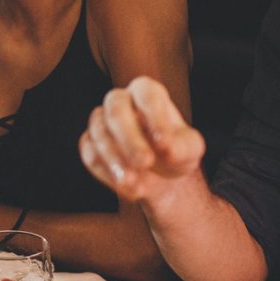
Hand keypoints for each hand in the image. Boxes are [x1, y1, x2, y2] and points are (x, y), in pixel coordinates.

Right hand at [79, 76, 205, 201]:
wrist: (161, 176)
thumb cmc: (176, 154)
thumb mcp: (190, 151)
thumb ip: (183, 147)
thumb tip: (167, 149)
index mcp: (148, 93)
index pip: (146, 93)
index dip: (154, 117)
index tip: (164, 144)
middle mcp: (121, 100)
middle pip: (115, 108)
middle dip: (129, 137)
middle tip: (145, 163)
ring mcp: (101, 120)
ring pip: (99, 132)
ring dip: (116, 159)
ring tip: (135, 183)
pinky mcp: (89, 144)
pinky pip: (90, 154)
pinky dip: (108, 173)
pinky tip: (128, 187)